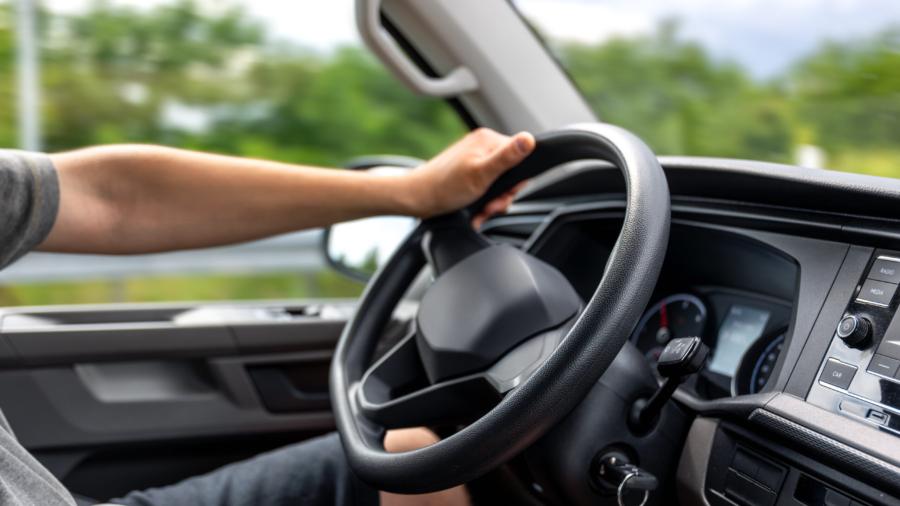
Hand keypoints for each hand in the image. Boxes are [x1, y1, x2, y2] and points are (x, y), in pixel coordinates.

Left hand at [401, 128, 534, 221]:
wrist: (417, 199)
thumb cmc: (444, 187)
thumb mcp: (481, 174)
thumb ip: (507, 157)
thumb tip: (529, 139)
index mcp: (487, 140)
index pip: (520, 156)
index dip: (516, 180)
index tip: (505, 193)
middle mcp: (482, 147)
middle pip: (510, 174)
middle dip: (502, 195)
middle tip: (489, 205)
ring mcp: (474, 160)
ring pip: (498, 185)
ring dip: (492, 203)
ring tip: (480, 209)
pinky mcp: (468, 174)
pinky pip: (485, 189)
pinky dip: (482, 202)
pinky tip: (475, 210)